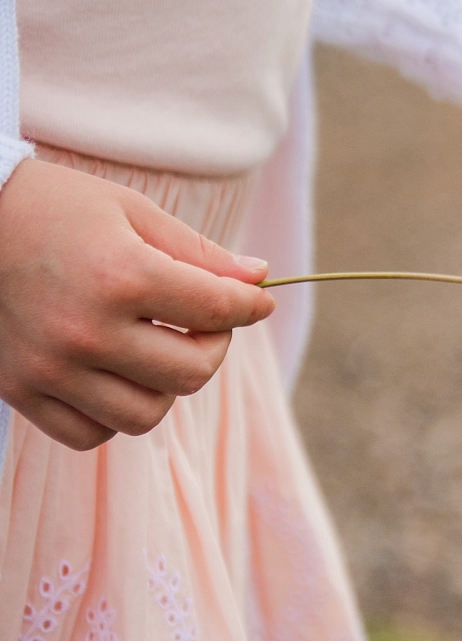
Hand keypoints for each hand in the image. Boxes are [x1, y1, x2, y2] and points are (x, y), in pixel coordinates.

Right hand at [0, 159, 275, 450]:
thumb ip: (198, 252)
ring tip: (158, 348)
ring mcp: (49, 367)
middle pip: (191, 373)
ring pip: (145, 414)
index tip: (256, 302)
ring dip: (166, 386)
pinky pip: (89, 433)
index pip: (218, 311)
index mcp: (120, 277)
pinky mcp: (18, 389)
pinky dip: (114, 414)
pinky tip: (115, 375)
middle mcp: (85, 331)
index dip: (251, 306)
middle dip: (214, 346)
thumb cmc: (53, 207)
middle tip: (203, 322)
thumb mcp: (132, 211)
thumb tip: (258, 279)